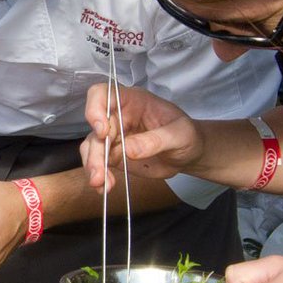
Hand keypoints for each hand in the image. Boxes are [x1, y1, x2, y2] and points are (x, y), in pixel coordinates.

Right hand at [81, 83, 203, 191]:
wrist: (189, 155)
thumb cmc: (187, 136)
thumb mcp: (180, 134)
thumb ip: (156, 140)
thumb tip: (128, 149)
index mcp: (133, 101)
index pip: (103, 94)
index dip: (95, 109)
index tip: (102, 132)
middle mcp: (119, 116)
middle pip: (94, 127)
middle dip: (96, 151)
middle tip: (99, 173)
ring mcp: (115, 136)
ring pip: (93, 147)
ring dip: (93, 165)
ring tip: (102, 184)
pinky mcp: (115, 155)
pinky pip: (99, 163)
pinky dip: (100, 176)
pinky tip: (105, 188)